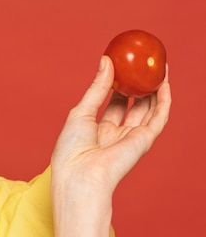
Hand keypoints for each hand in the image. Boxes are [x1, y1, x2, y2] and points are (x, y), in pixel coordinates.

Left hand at [51, 56, 170, 201]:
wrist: (80, 175)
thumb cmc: (72, 149)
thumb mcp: (81, 112)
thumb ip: (97, 87)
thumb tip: (107, 60)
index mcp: (99, 129)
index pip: (114, 103)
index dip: (121, 84)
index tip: (125, 66)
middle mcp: (117, 133)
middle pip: (134, 105)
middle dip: (142, 85)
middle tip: (146, 65)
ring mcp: (132, 137)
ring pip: (150, 109)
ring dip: (157, 89)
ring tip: (159, 67)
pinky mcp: (143, 140)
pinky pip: (158, 117)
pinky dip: (163, 100)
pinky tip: (164, 83)